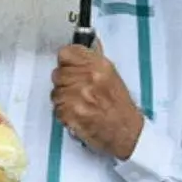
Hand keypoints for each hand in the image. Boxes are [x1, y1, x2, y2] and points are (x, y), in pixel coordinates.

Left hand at [51, 41, 143, 160]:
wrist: (126, 132)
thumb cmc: (120, 107)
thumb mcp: (112, 75)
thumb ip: (92, 61)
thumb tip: (79, 49)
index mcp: (99, 66)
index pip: (66, 53)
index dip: (66, 62)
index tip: (69, 66)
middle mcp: (88, 78)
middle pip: (58, 73)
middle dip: (64, 82)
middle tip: (76, 90)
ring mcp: (78, 96)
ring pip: (55, 92)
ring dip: (63, 99)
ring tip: (78, 104)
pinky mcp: (70, 114)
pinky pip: (57, 109)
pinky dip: (64, 113)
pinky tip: (77, 114)